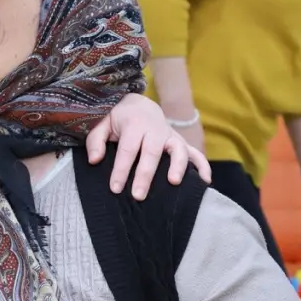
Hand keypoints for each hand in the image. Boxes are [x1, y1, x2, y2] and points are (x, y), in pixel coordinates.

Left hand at [86, 93, 211, 199]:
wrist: (139, 104)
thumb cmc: (118, 119)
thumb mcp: (101, 123)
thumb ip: (95, 140)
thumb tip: (95, 160)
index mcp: (134, 124)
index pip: (128, 149)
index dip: (121, 169)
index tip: (115, 188)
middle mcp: (155, 129)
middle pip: (151, 152)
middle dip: (145, 174)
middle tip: (139, 195)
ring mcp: (170, 136)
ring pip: (177, 150)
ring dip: (177, 166)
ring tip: (173, 182)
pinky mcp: (180, 142)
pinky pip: (195, 153)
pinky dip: (203, 165)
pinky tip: (205, 182)